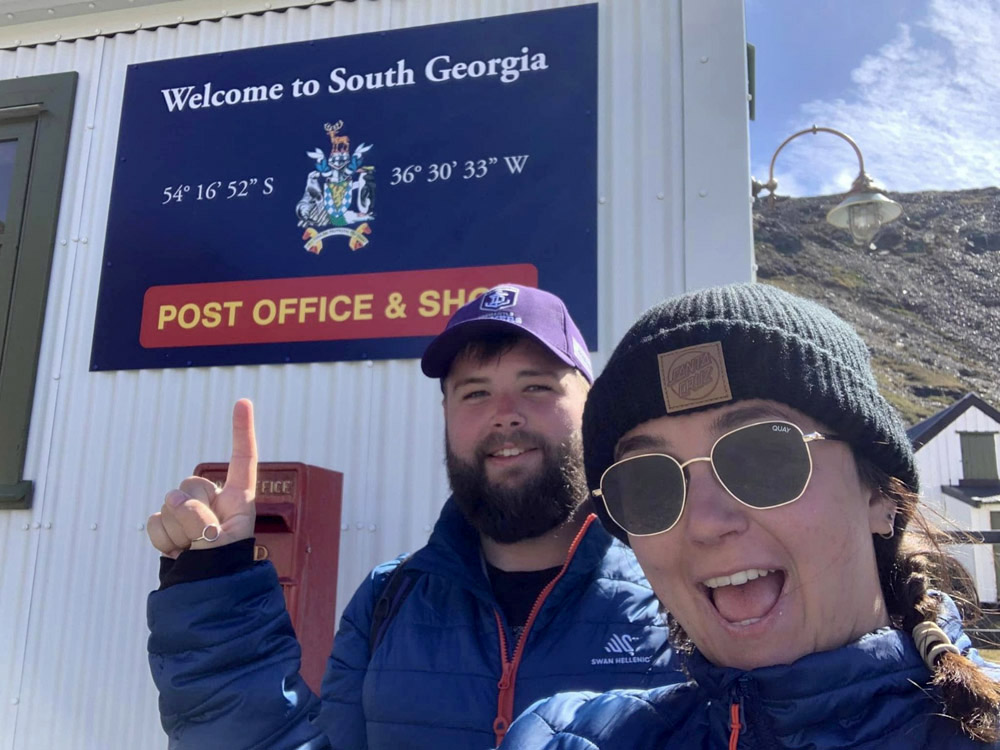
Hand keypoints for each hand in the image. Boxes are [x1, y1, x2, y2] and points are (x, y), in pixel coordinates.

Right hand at [147, 399, 257, 557]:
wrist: (202, 591)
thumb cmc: (222, 567)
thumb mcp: (221, 543)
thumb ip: (201, 521)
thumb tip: (175, 503)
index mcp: (238, 498)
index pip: (242, 459)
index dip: (242, 430)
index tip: (243, 402)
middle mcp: (212, 499)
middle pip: (193, 485)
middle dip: (196, 513)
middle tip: (206, 538)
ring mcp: (187, 510)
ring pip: (170, 504)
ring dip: (180, 532)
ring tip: (194, 549)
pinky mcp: (167, 523)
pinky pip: (155, 522)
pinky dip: (164, 540)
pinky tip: (178, 552)